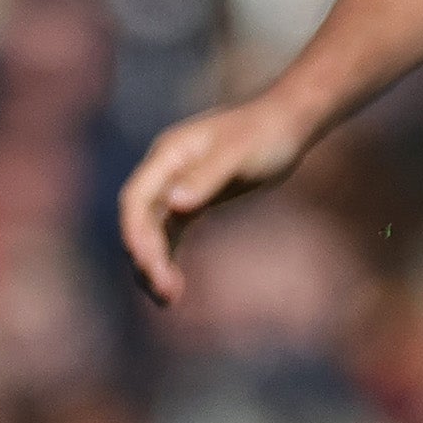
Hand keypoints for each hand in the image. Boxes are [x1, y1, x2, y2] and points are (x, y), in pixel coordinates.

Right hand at [116, 96, 322, 306]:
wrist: (287, 124)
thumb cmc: (264, 136)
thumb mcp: (238, 156)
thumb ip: (207, 178)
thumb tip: (175, 206)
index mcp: (168, 156)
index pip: (136, 200)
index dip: (135, 234)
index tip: (145, 264)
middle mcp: (165, 172)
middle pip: (141, 221)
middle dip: (147, 257)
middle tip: (165, 292)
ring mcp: (177, 186)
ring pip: (154, 231)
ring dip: (156, 263)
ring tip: (168, 299)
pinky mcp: (194, 199)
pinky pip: (173, 233)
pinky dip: (170, 257)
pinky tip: (175, 284)